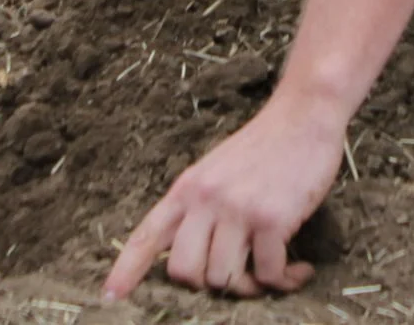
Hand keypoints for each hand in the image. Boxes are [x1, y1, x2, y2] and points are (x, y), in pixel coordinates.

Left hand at [103, 97, 339, 300]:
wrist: (303, 115)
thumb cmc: (264, 147)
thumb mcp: (216, 171)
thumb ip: (199, 207)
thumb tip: (191, 255)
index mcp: (187, 188)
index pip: (147, 235)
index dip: (126, 270)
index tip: (109, 297)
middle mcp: (206, 199)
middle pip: (184, 271)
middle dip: (207, 286)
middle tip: (236, 277)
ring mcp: (237, 209)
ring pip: (224, 279)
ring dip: (252, 287)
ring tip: (272, 274)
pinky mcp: (271, 219)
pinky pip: (269, 274)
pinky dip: (285, 281)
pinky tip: (299, 271)